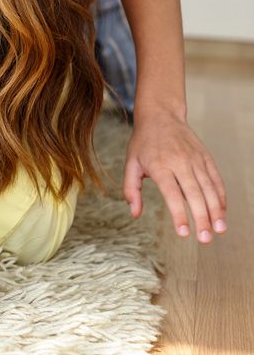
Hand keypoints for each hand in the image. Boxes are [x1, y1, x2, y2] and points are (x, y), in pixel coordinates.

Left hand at [123, 109, 226, 242]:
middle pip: (194, 194)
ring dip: (216, 210)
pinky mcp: (205, 156)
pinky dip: (221, 196)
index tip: (184, 234)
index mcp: (160, 165)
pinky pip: (216, 178)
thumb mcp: (131, 163)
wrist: (160, 114)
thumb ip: (131, 189)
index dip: (179, 214)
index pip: (171, 194)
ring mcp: (195, 159)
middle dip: (202, 218)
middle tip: (205, 240)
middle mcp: (180, 162)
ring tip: (219, 230)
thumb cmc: (143, 142)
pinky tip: (222, 212)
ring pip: (209, 188)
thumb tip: (134, 213)